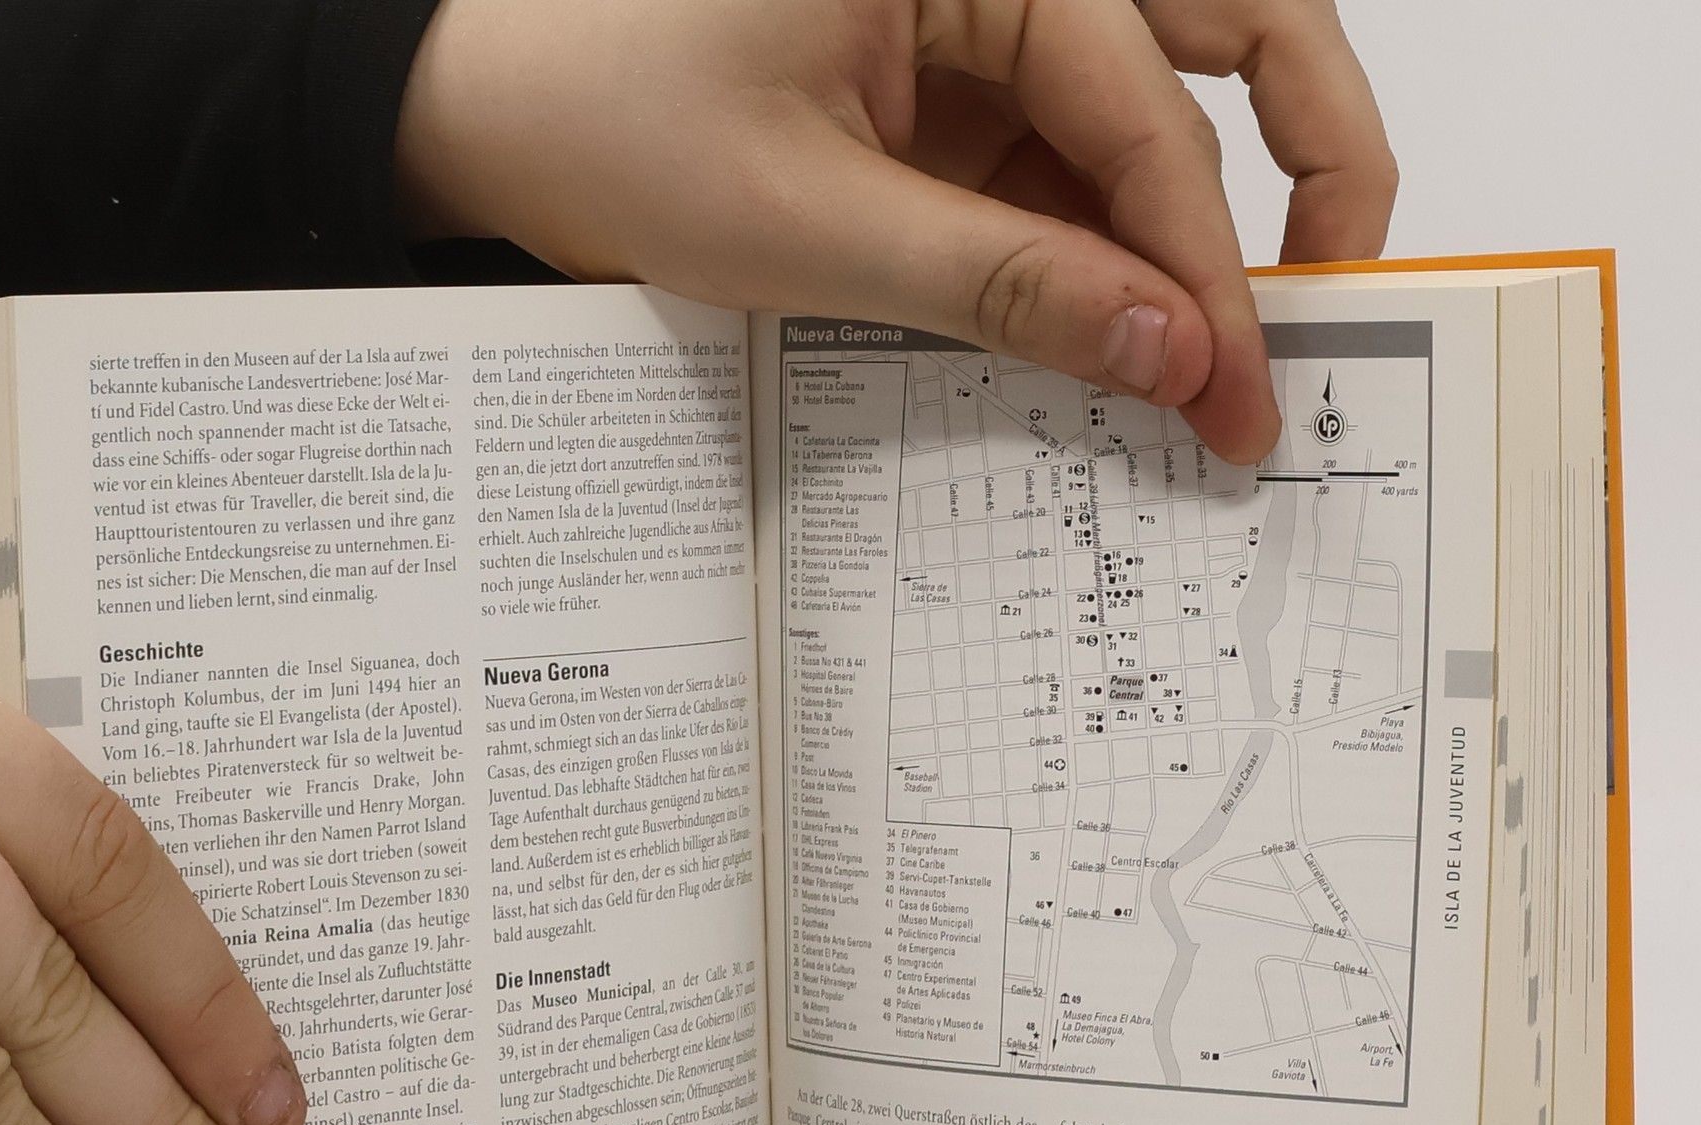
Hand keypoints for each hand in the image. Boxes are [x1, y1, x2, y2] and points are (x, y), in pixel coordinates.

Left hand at [398, 0, 1395, 462]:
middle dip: (1303, 166)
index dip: (1207, 264)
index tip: (1244, 386)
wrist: (502, 115)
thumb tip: (1165, 350)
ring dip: (1198, 229)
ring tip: (1216, 359)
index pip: (1146, 106)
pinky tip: (1115, 343)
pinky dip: (1104, 254)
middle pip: (1231, 32)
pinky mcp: (964, 92)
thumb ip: (1002, 285)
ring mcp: (991, 26)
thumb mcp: (810, 221)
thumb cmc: (609, 117)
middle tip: (1325, 305)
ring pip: (1165, 102)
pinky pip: (1073, 164)